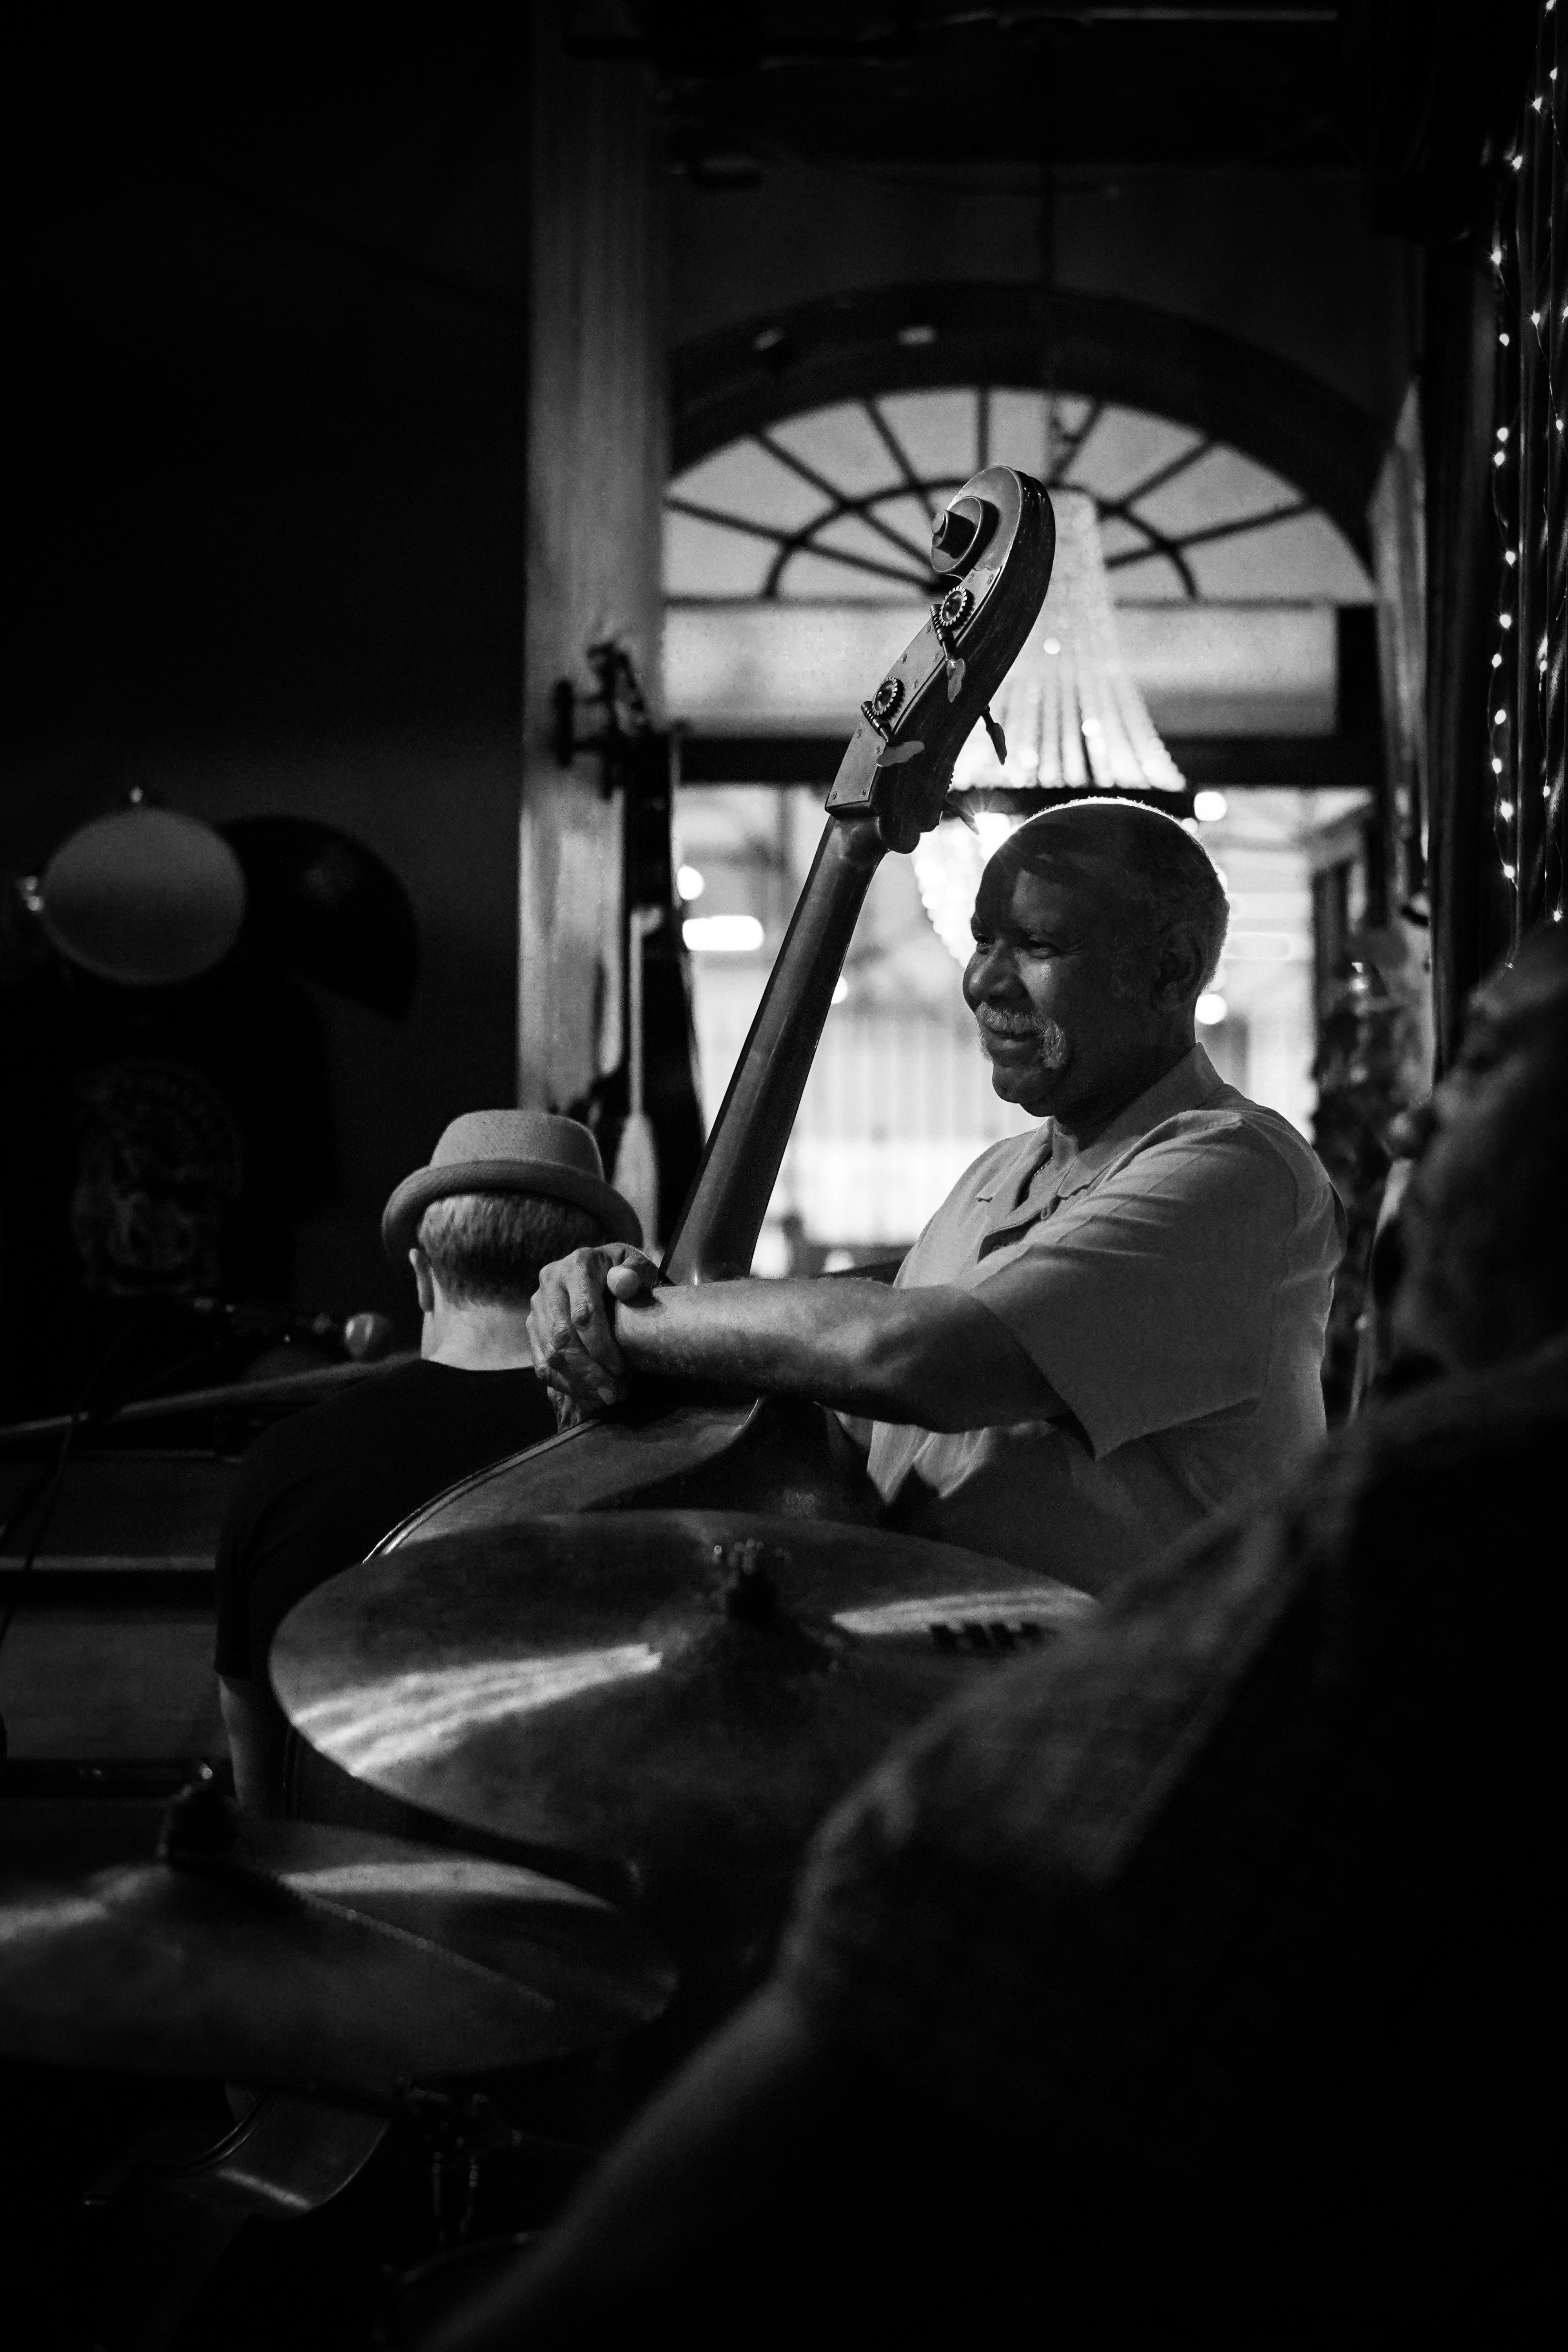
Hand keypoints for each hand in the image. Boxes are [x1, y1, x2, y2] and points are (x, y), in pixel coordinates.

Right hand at [527, 1243, 663, 1406]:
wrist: (603, 1268)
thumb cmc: (626, 1272)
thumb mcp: (636, 1266)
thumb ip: (633, 1274)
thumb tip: (623, 1284)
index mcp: (578, 1265)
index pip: (584, 1313)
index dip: (601, 1346)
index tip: (621, 1369)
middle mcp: (551, 1282)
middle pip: (563, 1337)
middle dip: (589, 1371)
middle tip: (614, 1393)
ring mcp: (538, 1305)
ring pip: (550, 1353)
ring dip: (578, 1382)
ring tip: (606, 1396)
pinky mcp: (532, 1324)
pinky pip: (541, 1362)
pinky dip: (563, 1383)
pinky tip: (587, 1394)